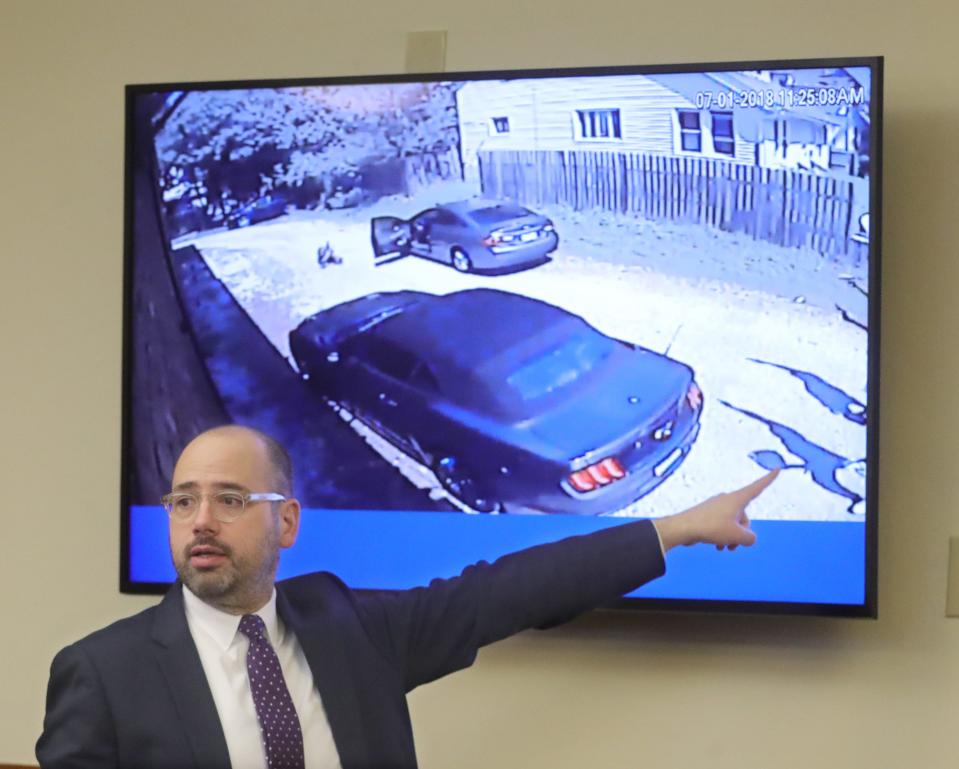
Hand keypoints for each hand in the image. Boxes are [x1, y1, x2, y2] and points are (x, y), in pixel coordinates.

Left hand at [653, 469, 778, 552]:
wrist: (683, 528)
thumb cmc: (710, 527)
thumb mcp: (737, 535)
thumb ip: (750, 538)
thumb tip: (748, 538)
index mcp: (737, 499)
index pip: (758, 487)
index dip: (769, 479)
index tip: (778, 468)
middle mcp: (728, 500)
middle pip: (745, 517)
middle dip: (743, 532)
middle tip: (732, 543)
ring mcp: (718, 507)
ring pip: (734, 524)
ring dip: (732, 538)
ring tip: (724, 547)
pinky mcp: (709, 515)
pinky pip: (723, 526)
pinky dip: (723, 537)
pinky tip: (718, 547)